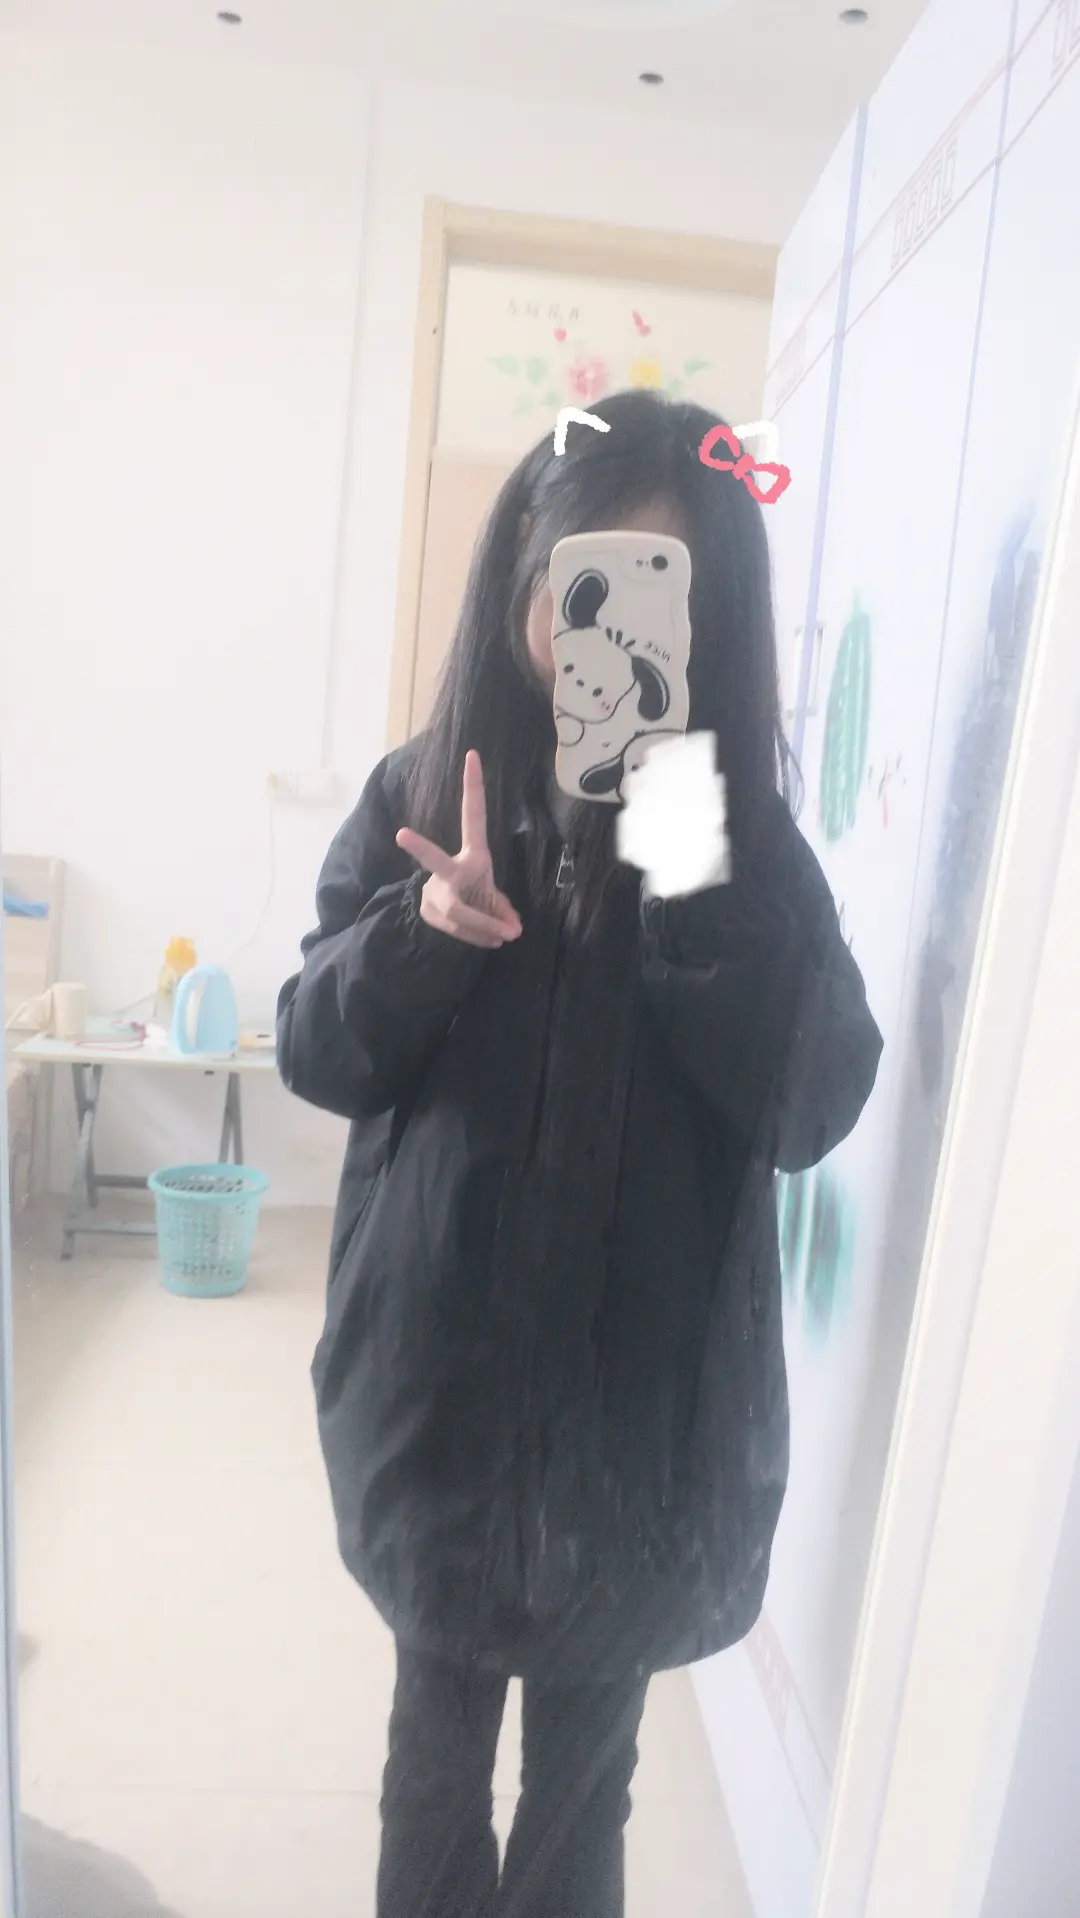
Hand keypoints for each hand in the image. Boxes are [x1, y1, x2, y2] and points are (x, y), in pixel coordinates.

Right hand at [396, 751, 522, 948]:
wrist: (441, 917)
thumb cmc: (475, 894)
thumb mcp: (493, 892)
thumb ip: (503, 907)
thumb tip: (514, 928)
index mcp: (472, 854)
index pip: (473, 816)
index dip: (473, 786)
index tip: (472, 756)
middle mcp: (449, 869)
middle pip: (434, 861)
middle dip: (420, 848)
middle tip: (401, 835)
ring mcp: (436, 891)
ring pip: (458, 911)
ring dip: (485, 925)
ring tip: (507, 936)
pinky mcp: (431, 912)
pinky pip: (459, 929)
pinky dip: (480, 936)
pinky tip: (493, 940)